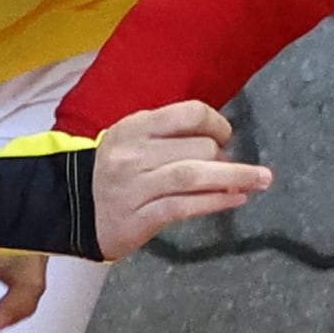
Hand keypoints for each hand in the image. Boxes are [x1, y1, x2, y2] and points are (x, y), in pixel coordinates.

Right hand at [90, 101, 270, 257]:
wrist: (72, 209)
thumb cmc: (117, 170)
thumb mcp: (134, 139)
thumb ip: (171, 135)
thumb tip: (222, 142)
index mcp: (134, 127)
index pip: (188, 114)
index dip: (216, 123)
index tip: (226, 135)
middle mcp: (132, 155)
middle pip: (198, 149)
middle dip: (224, 158)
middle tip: (233, 168)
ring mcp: (134, 188)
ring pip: (194, 176)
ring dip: (235, 177)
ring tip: (261, 180)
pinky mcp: (138, 219)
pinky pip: (184, 207)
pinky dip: (215, 202)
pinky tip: (236, 199)